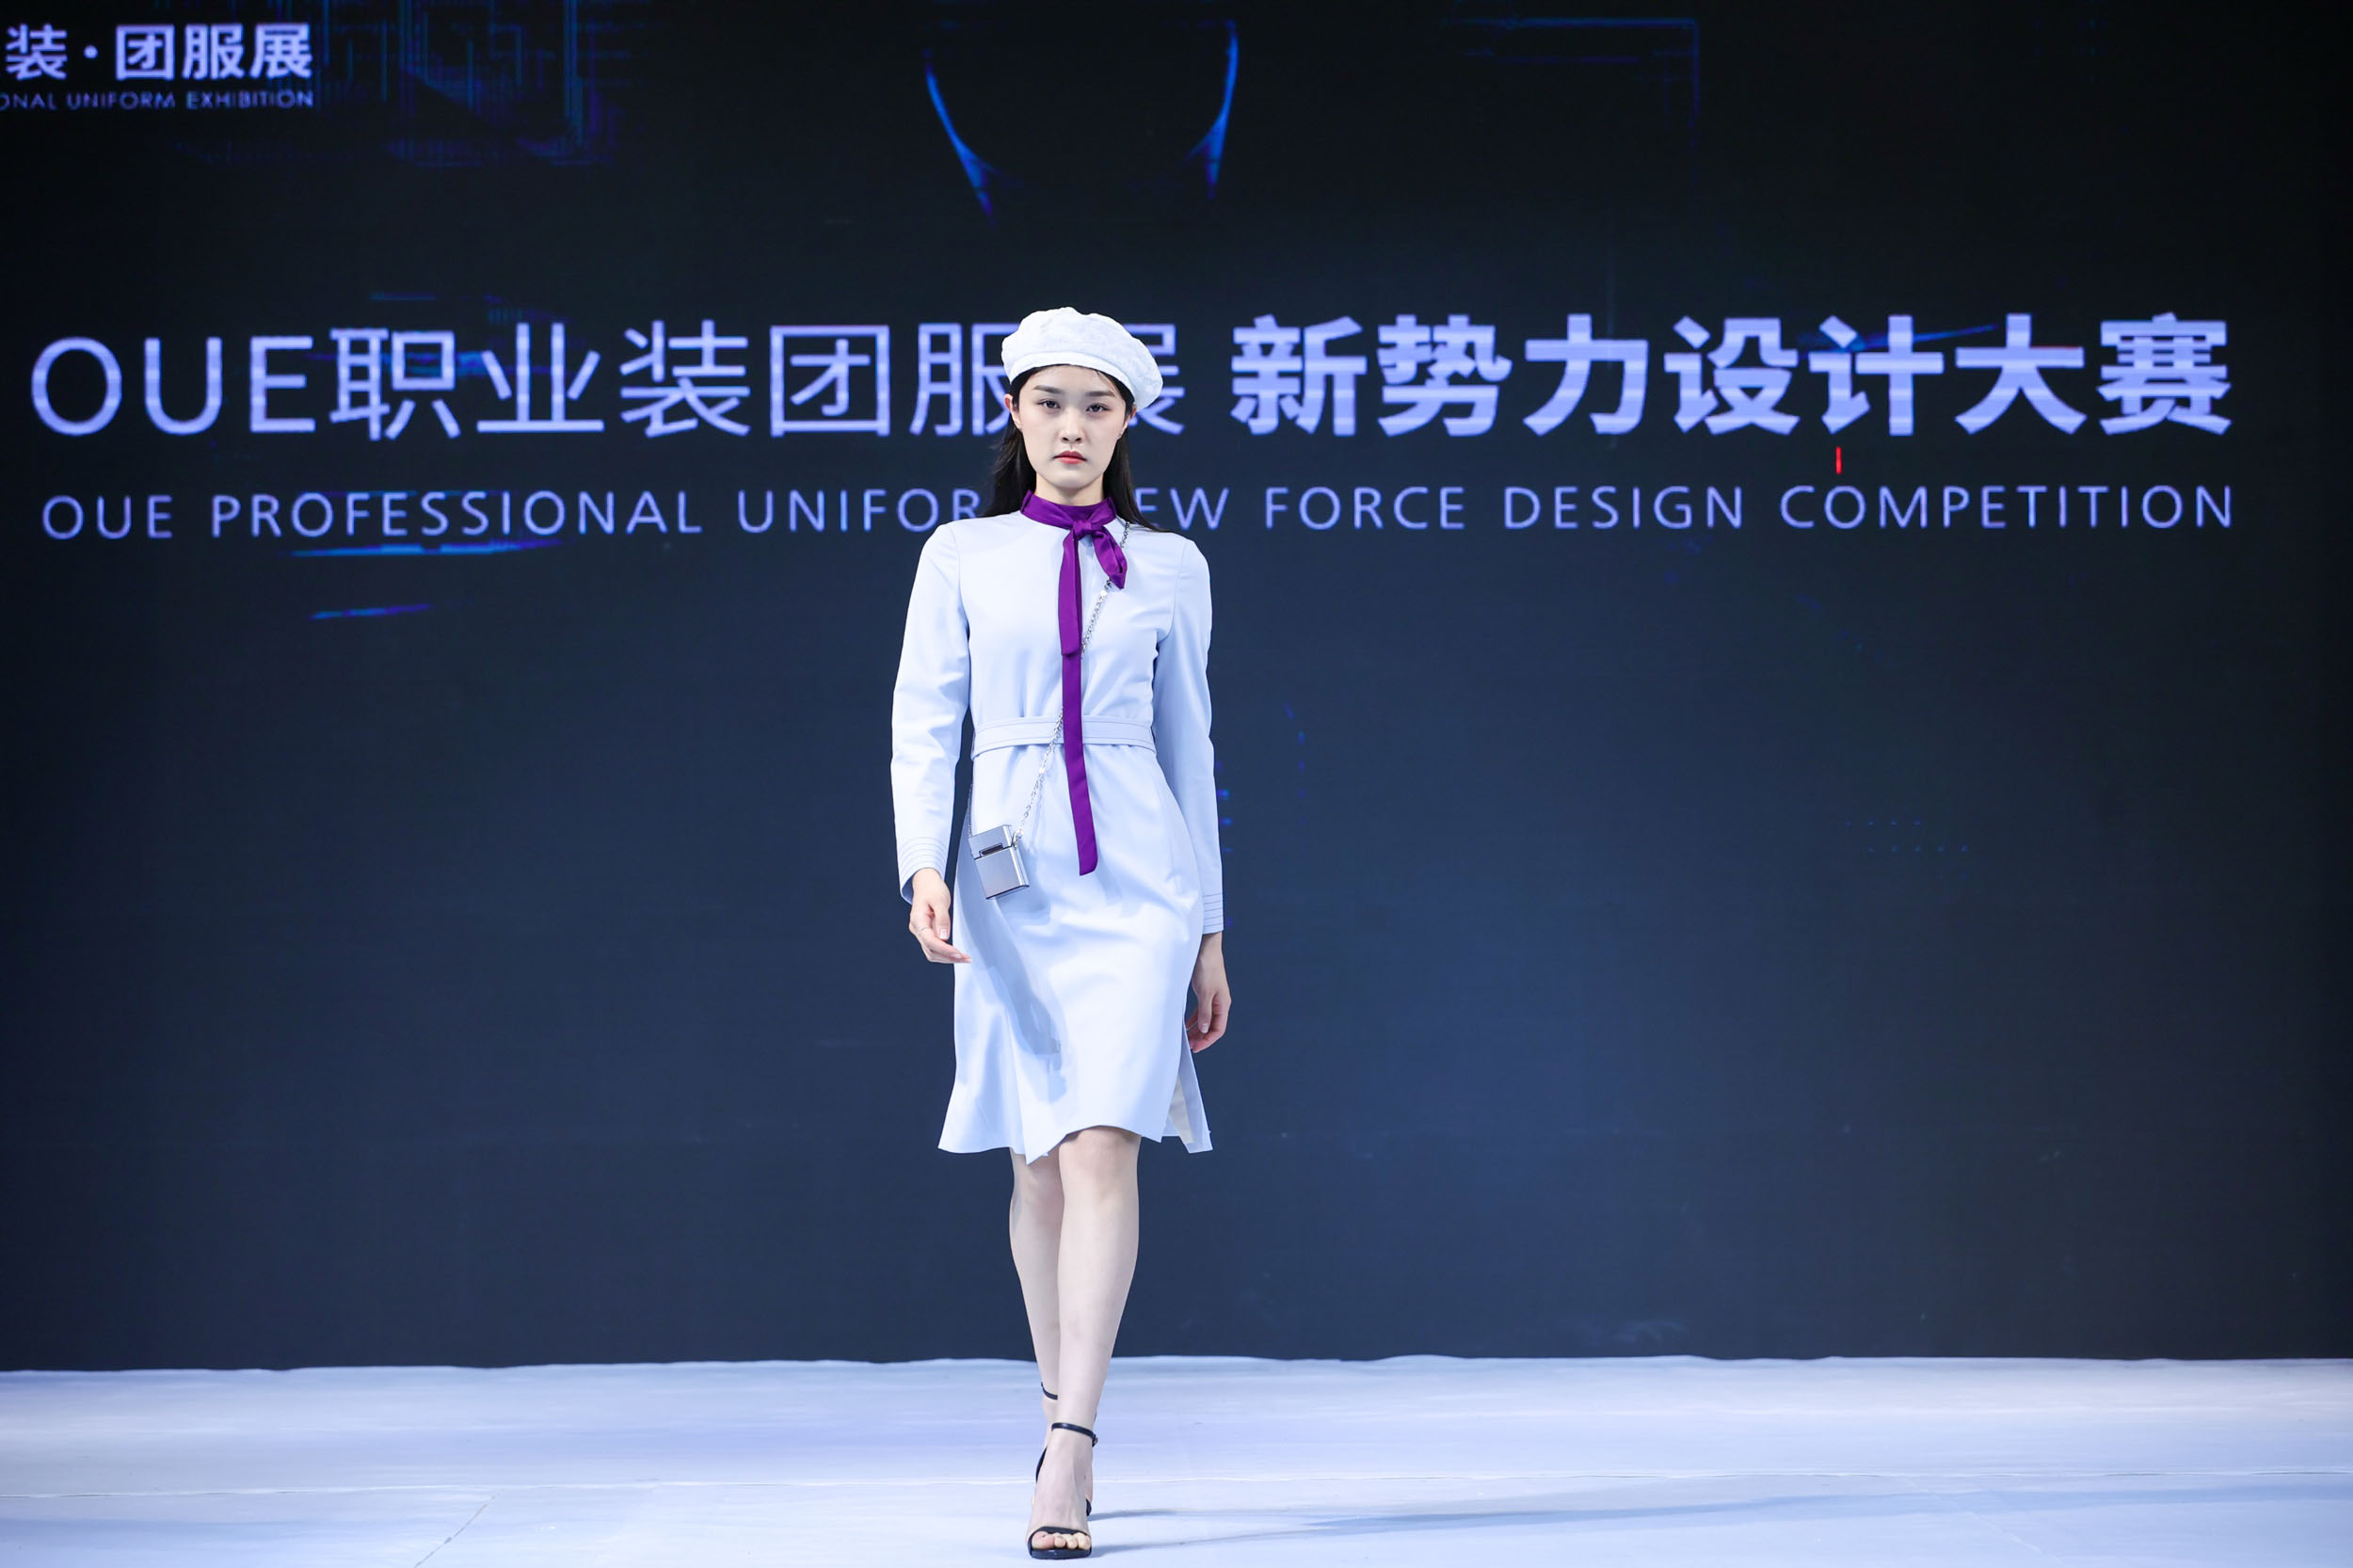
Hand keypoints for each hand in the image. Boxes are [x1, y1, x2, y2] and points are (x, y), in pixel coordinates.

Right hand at [908, 868, 968, 962]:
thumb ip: (942, 919)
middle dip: (948, 957)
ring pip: (931, 952)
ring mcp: (921, 932)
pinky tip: (954, 954)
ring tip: (962, 958)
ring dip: (947, 958)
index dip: (944, 949)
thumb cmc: (931, 889)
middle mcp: (917, 928)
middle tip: (965, 958)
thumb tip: (944, 937)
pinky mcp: (926, 933)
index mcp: (918, 920)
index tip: (958, 953)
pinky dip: (944, 953)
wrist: (926, 883)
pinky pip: (933, 947)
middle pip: (930, 951)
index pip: (929, 941)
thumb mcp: (940, 900)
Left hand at [1186, 932, 1229, 1051]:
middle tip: (1189, 1046)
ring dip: (1197, 1030)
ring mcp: (1212, 998)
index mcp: (1223, 1004)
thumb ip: (1204, 1012)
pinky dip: (1194, 1019)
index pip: (1218, 1029)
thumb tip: (1203, 1029)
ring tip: (1187, 1038)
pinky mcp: (1205, 993)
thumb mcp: (1205, 992)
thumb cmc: (1207, 967)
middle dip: (1201, 1037)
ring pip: (1205, 1019)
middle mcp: (1219, 1003)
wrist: (1205, 948)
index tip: (1196, 1047)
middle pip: (1212, 1026)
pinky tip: (1186, 1024)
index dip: (1207, 1040)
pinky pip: (1201, 1011)